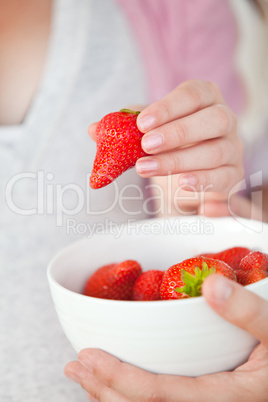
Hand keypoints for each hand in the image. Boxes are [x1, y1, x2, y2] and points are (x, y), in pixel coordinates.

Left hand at [64, 275, 267, 400]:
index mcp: (228, 398)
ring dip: (112, 396)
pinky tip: (120, 384)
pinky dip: (133, 395)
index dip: (119, 378)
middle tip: (74, 367)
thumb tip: (213, 284)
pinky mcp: (211, 400)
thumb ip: (250, 312)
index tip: (87, 356)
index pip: (160, 395)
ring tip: (86, 377)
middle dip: (104, 390)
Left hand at [135, 80, 243, 194]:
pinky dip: (204, 182)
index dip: (168, 108)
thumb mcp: (148, 130)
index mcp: (206, 98)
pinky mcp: (233, 175)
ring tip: (146, 168)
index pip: (194, 95)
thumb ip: (128, 127)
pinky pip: (224, 178)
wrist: (186, 173)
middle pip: (215, 119)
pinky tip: (181, 184)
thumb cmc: (168, 143)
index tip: (141, 123)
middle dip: (179, 132)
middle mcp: (225, 120)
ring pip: (216, 152)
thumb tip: (99, 128)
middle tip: (147, 144)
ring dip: (179, 161)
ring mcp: (233, 148)